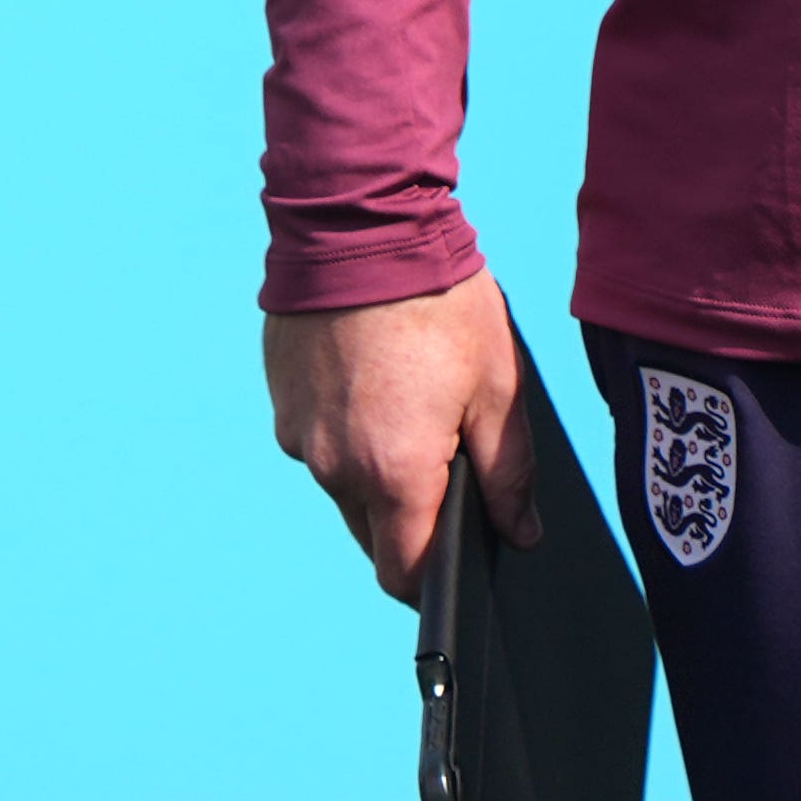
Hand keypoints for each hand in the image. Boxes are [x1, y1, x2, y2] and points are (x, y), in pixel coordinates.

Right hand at [266, 270, 536, 602]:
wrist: (360, 222)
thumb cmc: (438, 301)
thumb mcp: (498, 388)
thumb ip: (509, 474)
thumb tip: (520, 533)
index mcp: (393, 474)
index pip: (405, 575)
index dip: (436, 579)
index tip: (460, 554)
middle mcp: (334, 467)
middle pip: (372, 535)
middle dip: (409, 517)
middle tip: (446, 452)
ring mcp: (298, 433)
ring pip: (342, 486)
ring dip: (374, 470)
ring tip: (410, 402)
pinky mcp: (280, 399)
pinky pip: (317, 441)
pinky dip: (345, 429)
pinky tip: (375, 380)